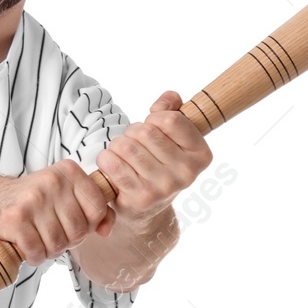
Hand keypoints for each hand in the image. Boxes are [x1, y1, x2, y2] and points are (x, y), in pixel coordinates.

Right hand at [0, 159, 114, 265]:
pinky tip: (26, 246)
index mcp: (68, 171)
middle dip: (67, 241)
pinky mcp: (15, 218)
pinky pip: (37, 251)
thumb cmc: (29, 200)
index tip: (73, 224)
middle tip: (52, 235)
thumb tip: (107, 229)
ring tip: (38, 240)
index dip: (89, 224)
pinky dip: (33, 256)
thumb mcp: (63, 194)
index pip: (98, 205)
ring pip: (58, 244)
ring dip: (48, 251)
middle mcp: (52, 181)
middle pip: (79, 229)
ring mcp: (33, 199)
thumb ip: (91, 207)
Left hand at [95, 90, 212, 219]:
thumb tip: (168, 99)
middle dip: (133, 132)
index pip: (171, 120)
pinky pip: (114, 164)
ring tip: (123, 154)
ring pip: (127, 146)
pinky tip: (111, 163)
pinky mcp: (141, 198)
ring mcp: (164, 188)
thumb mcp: (172, 136)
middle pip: (146, 132)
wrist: (147, 209)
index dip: (155, 117)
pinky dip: (106, 158)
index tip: (153, 127)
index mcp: (200, 154)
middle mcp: (187, 173)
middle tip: (134, 143)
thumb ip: (172, 109)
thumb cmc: (158, 162)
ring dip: (117, 145)